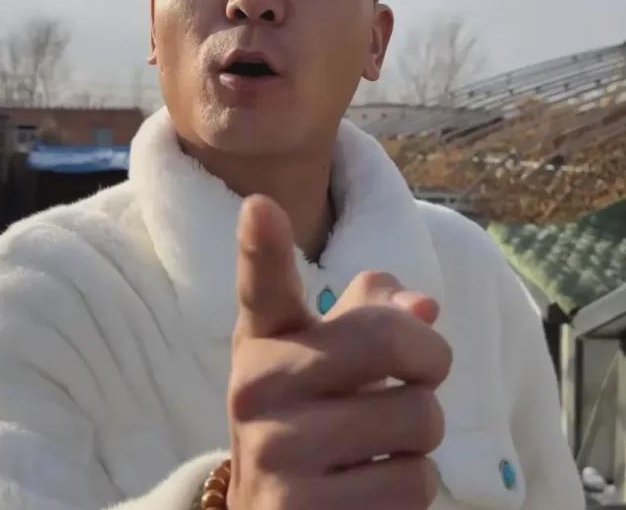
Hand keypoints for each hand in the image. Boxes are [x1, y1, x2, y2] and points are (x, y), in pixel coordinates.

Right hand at [226, 195, 451, 509]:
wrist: (274, 509)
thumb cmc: (314, 416)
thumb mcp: (331, 357)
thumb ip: (373, 317)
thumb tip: (425, 306)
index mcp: (266, 338)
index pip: (263, 285)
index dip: (261, 245)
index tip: (260, 206)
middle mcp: (256, 388)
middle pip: (389, 341)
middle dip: (428, 358)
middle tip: (417, 375)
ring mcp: (275, 455)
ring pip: (418, 418)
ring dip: (420, 432)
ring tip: (377, 443)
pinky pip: (414, 484)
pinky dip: (411, 486)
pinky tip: (367, 487)